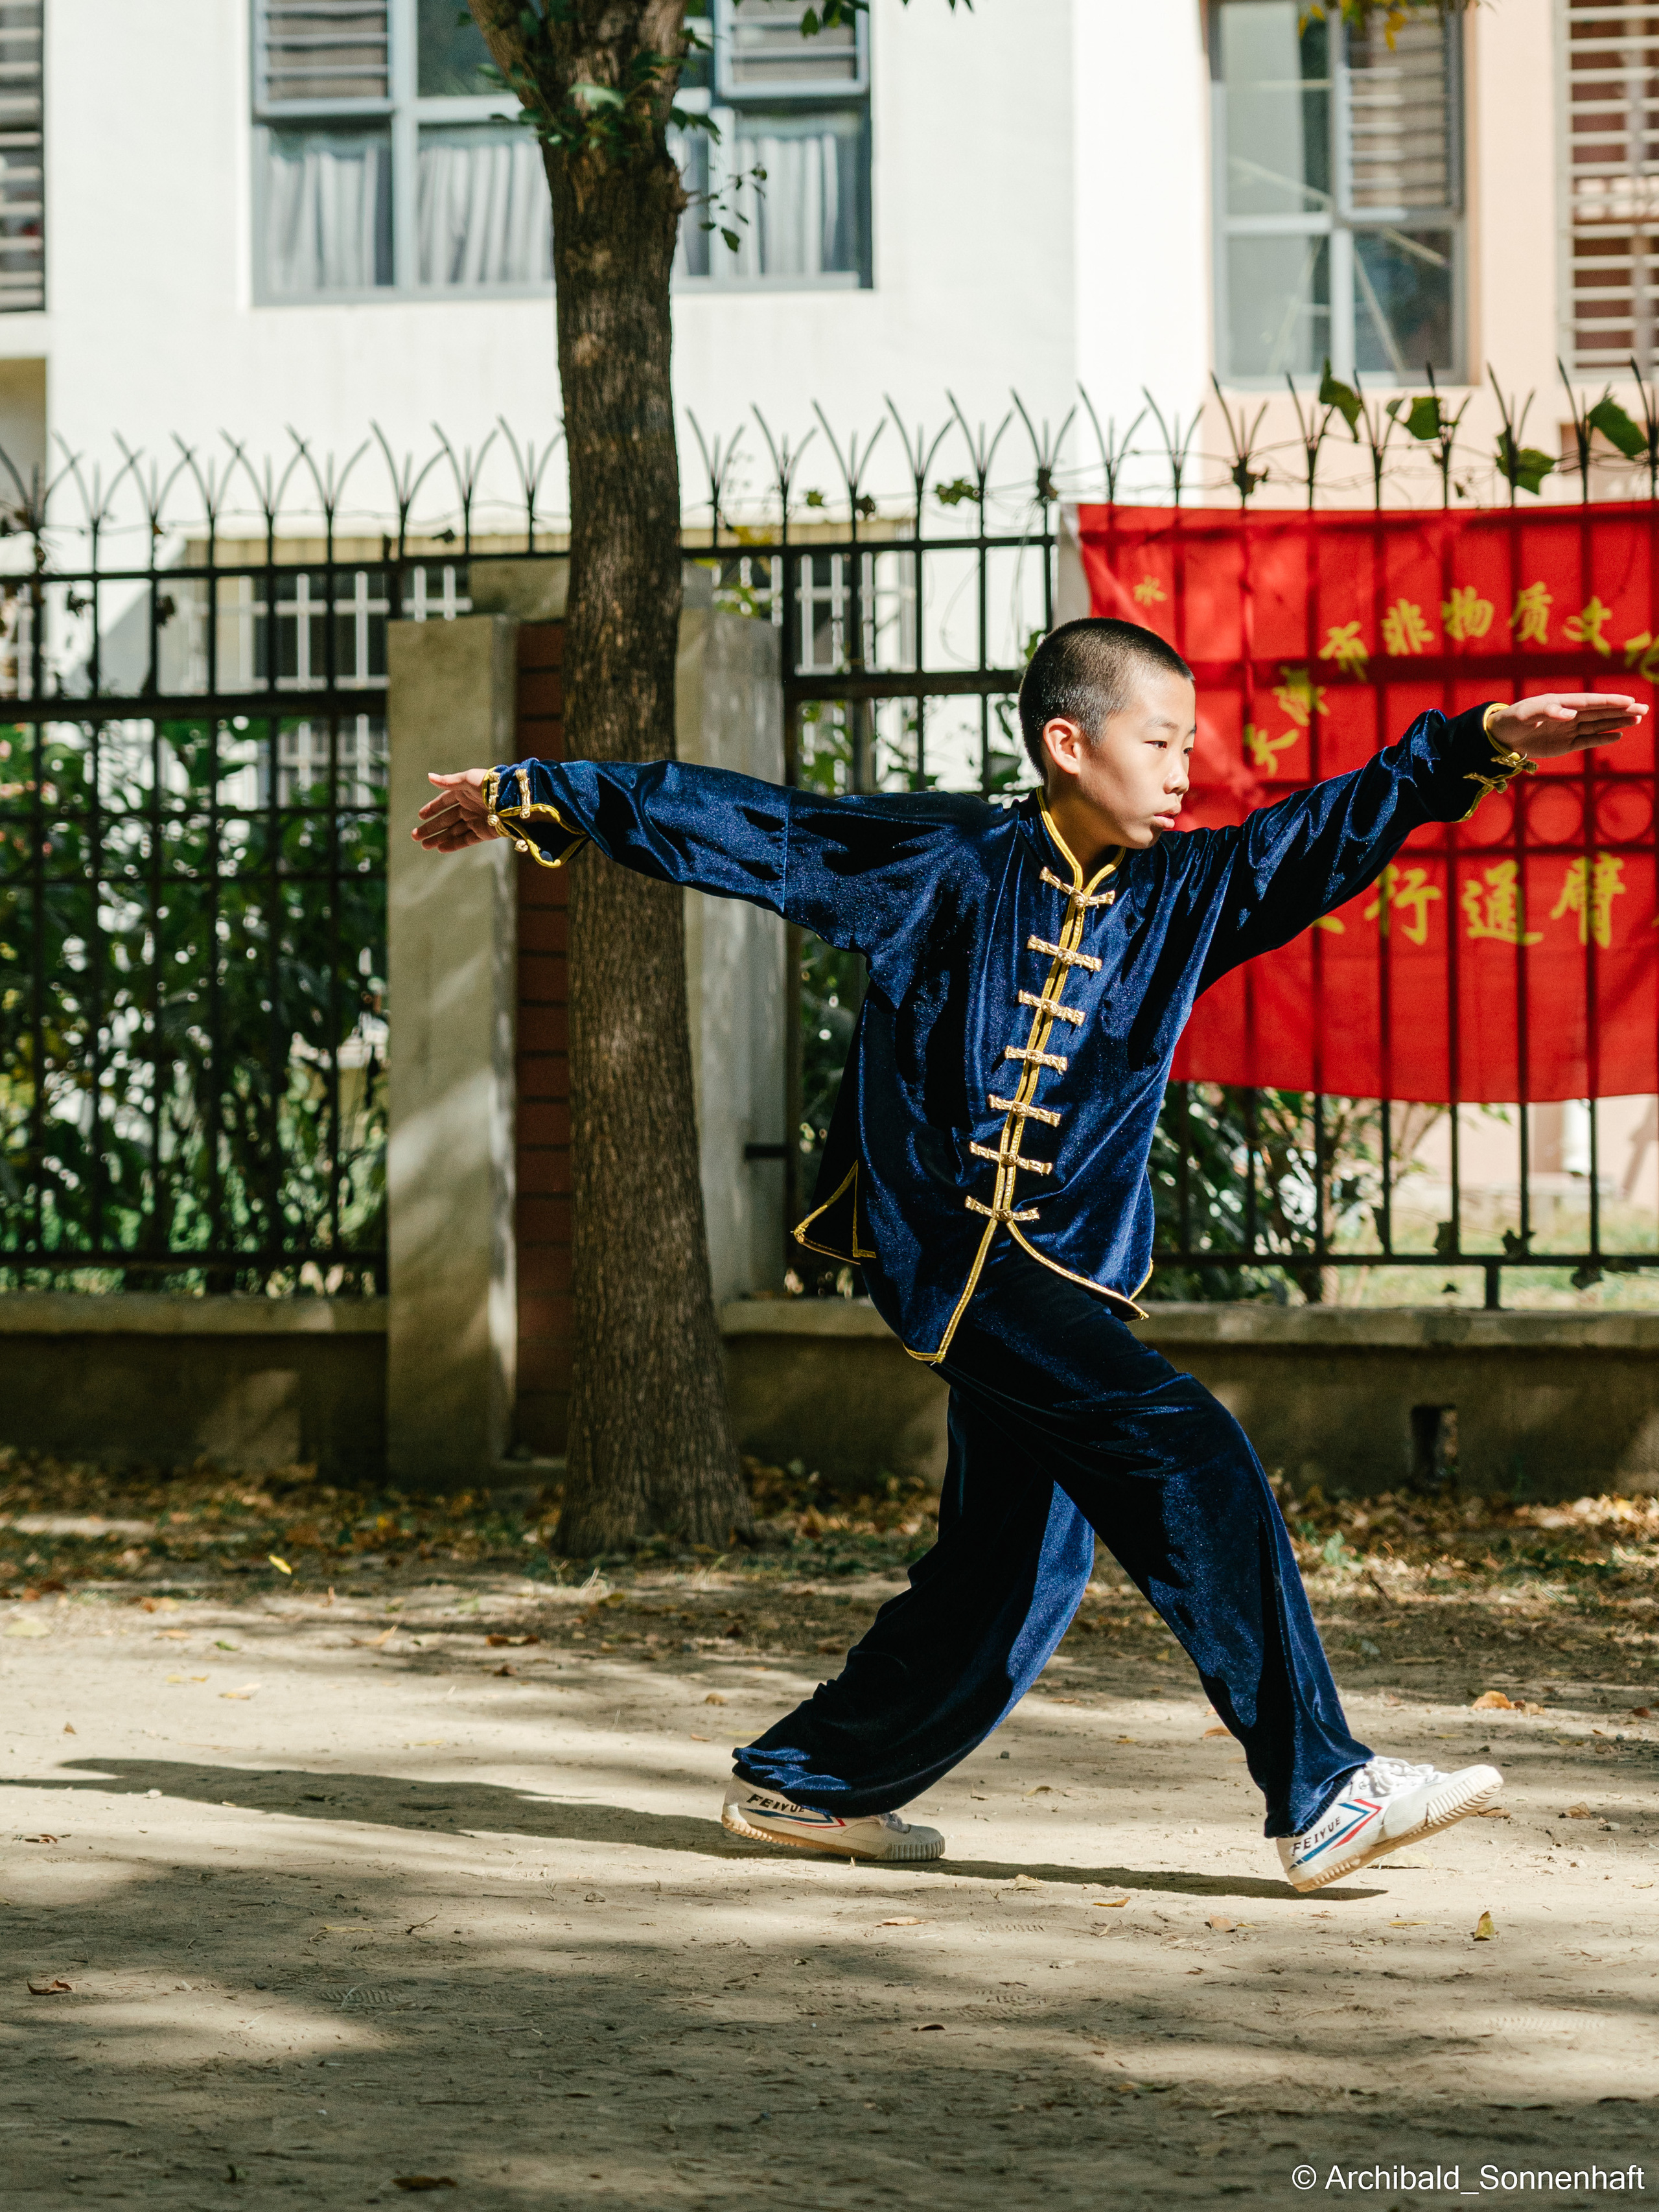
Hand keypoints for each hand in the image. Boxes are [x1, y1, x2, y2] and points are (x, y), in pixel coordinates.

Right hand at [413, 769, 498, 851]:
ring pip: (454, 832)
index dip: (432, 808)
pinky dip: (454, 844)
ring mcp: (476, 821)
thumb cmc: (490, 784)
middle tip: (415, 836)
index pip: (445, 802)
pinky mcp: (484, 833)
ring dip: (439, 838)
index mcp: (465, 793)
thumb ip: (448, 782)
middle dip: (431, 828)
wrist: (512, 799)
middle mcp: (469, 808)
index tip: (420, 816)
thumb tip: (429, 777)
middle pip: (446, 820)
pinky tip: (441, 849)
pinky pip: (466, 840)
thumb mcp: (467, 779)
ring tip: (425, 845)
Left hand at [1486, 692, 1647, 761]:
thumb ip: (1546, 711)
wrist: (1500, 737)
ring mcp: (1568, 729)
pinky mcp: (1565, 744)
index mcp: (1561, 702)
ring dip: (1617, 722)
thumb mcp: (1525, 714)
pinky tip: (1618, 735)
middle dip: (1622, 710)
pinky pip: (1587, 741)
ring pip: (1598, 725)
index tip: (1629, 701)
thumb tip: (1570, 713)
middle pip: (1600, 712)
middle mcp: (1569, 714)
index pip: (1590, 702)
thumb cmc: (1511, 720)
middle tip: (1644, 709)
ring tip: (1637, 719)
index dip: (1609, 702)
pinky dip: (1602, 738)